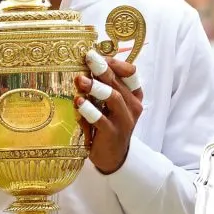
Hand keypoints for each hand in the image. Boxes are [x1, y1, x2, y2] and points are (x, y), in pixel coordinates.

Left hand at [75, 50, 143, 174]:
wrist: (113, 157)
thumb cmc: (109, 125)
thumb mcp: (109, 104)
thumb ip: (103, 87)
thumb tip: (86, 66)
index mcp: (134, 96)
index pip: (130, 73)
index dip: (115, 63)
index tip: (98, 56)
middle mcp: (133, 106)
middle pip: (119, 83)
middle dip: (103, 69)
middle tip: (89, 57)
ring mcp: (124, 121)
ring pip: (114, 98)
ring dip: (96, 87)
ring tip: (80, 79)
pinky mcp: (113, 134)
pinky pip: (101, 119)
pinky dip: (89, 110)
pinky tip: (78, 102)